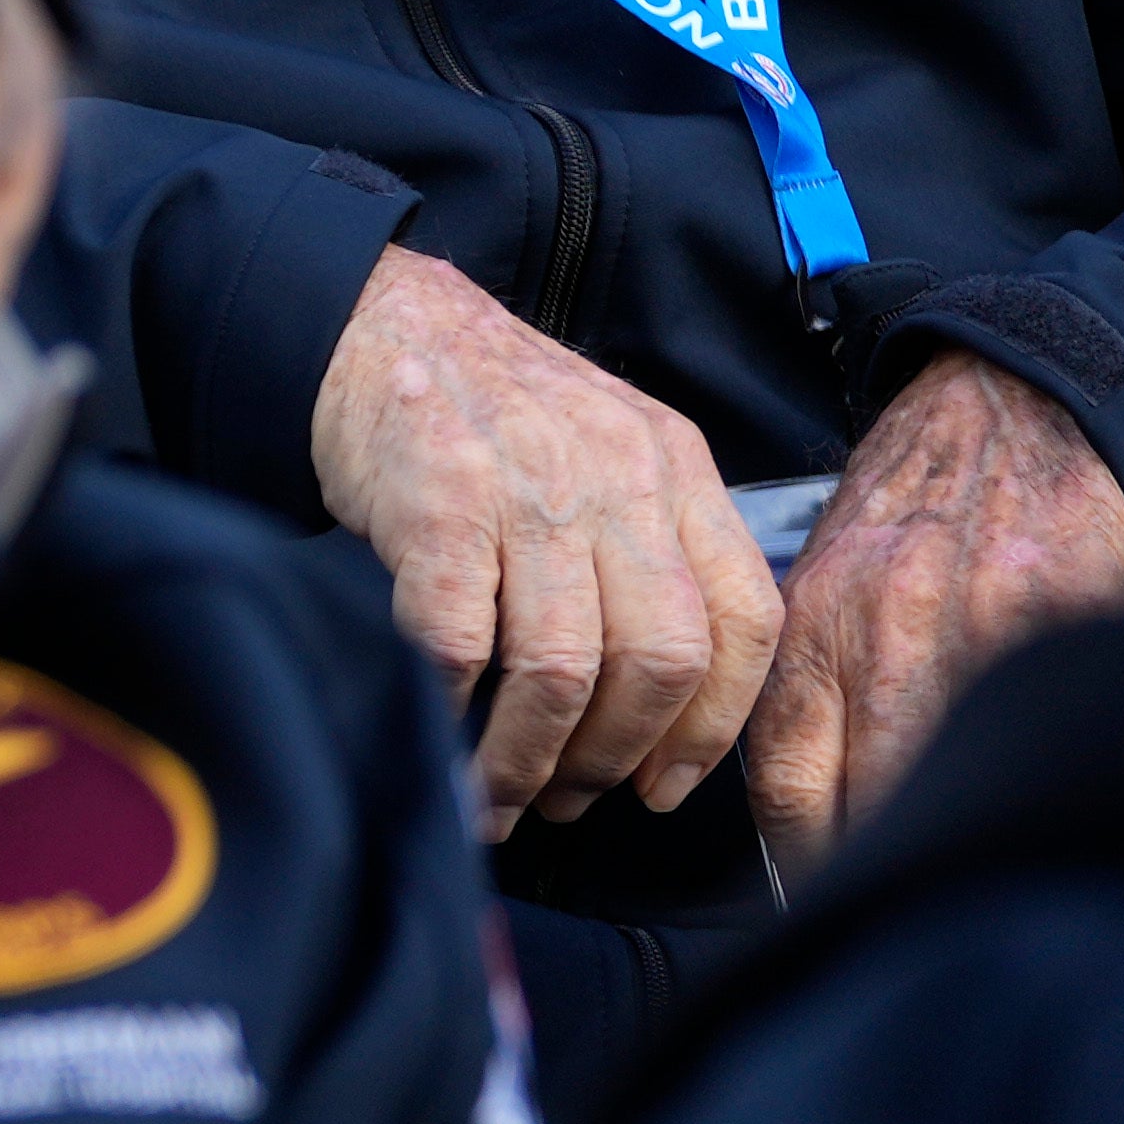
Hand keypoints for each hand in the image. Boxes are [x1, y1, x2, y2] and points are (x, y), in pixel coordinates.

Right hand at [300, 244, 779, 829]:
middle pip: (660, 658)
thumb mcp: (607, 450)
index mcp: (674, 468)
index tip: (664, 787)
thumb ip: (650, 544)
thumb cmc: (489, 409)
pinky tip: (437, 734)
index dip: (711, 726)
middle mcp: (618, 477)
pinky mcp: (438, 504)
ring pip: (562, 669)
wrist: (378, 324)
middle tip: (569, 799)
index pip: (744, 619)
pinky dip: (450, 710)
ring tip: (496, 795)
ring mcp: (528, 489)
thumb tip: (660, 698)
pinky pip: (458, 643)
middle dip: (614, 755)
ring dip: (527, 757)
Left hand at [740, 347, 1123, 861]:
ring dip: (955, 836)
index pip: (788, 790)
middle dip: (874, 869)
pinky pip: (1046, 728)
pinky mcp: (1067, 622)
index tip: (818, 901)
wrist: (1009, 410)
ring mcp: (983, 632)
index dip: (802, 866)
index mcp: (815, 632)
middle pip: (871, 803)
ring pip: (956, 777)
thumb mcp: (824, 587)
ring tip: (954, 877)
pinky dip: (1040, 775)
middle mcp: (890, 638)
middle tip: (886, 910)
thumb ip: (803, 688)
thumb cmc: (911, 512)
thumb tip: (795, 813)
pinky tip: (1036, 800)